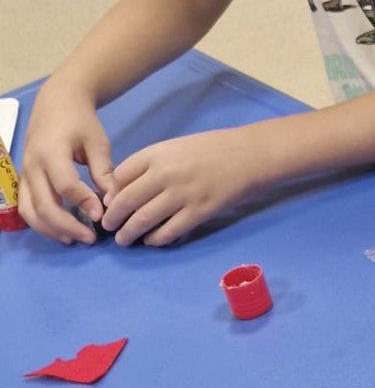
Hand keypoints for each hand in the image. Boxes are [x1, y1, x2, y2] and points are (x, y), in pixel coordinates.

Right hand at [17, 86, 113, 242]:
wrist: (56, 103)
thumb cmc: (80, 122)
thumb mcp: (97, 142)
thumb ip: (104, 170)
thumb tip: (113, 200)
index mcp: (52, 152)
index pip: (65, 185)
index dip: (83, 203)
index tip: (102, 215)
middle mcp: (33, 166)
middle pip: (44, 205)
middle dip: (67, 226)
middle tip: (91, 238)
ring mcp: (25, 174)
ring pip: (30, 212)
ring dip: (51, 230)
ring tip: (75, 239)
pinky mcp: (24, 180)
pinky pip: (27, 208)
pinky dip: (41, 223)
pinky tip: (61, 231)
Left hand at [99, 128, 262, 244]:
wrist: (251, 154)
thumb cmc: (214, 148)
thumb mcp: (177, 146)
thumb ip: (151, 163)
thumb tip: (125, 189)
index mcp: (158, 153)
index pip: (120, 176)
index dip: (110, 193)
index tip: (108, 203)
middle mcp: (165, 173)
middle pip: (126, 200)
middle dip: (113, 218)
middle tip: (109, 227)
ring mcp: (182, 194)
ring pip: (144, 219)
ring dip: (129, 233)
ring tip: (124, 240)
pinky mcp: (199, 212)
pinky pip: (169, 231)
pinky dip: (156, 239)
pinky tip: (152, 241)